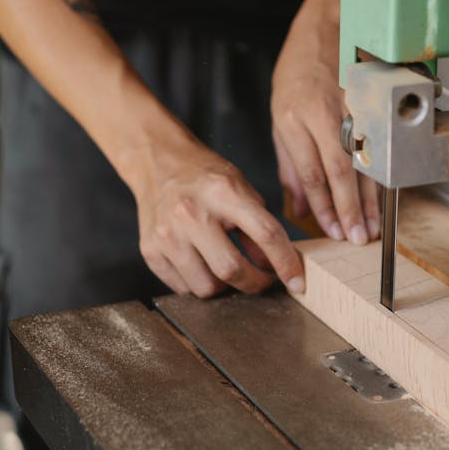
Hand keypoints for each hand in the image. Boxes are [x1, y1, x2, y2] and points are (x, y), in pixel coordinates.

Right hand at [131, 131, 303, 297]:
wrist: (157, 162)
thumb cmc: (203, 175)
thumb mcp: (240, 187)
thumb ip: (259, 224)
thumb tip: (273, 265)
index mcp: (222, 192)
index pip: (265, 234)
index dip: (286, 262)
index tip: (297, 281)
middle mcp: (191, 213)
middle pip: (232, 270)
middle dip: (255, 283)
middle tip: (261, 279)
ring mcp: (167, 234)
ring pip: (206, 287)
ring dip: (224, 286)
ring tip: (225, 266)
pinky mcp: (150, 250)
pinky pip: (182, 287)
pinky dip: (198, 282)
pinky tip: (201, 262)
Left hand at [272, 0, 379, 244]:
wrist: (326, 25)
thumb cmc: (300, 69)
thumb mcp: (280, 114)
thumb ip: (290, 161)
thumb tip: (300, 201)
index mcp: (294, 117)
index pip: (311, 172)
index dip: (324, 205)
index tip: (332, 229)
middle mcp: (323, 113)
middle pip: (339, 171)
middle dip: (350, 209)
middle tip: (357, 236)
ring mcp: (351, 107)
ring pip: (364, 160)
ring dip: (371, 198)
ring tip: (374, 224)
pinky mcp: (371, 102)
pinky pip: (378, 144)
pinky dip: (383, 172)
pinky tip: (388, 193)